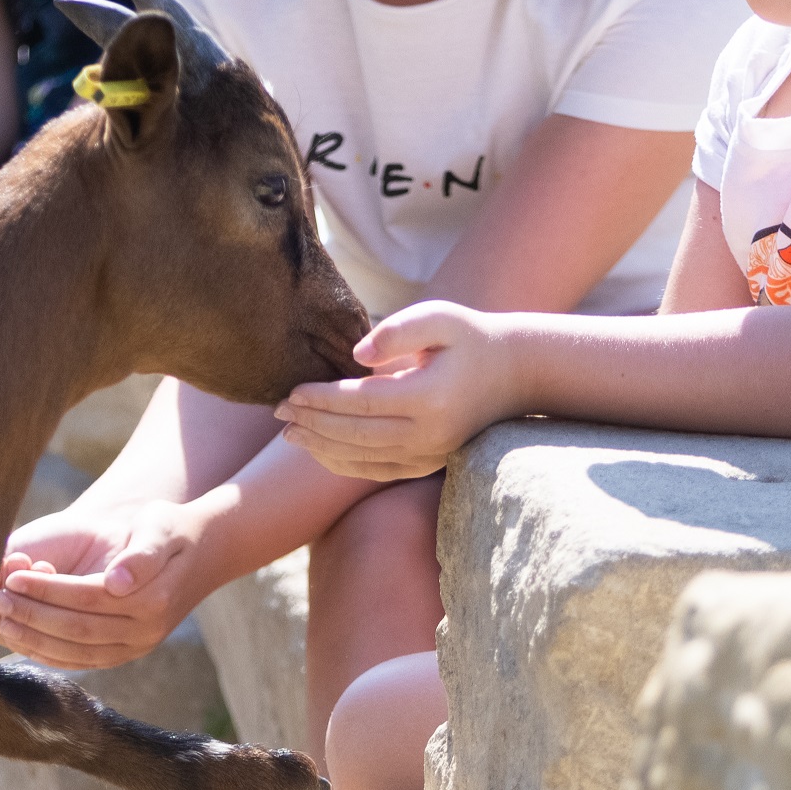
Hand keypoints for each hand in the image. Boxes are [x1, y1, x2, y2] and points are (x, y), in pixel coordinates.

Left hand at [0, 499, 212, 669]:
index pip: (86, 598)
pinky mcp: (129, 653)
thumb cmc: (172, 529)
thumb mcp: (161, 527)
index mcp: (152, 599)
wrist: (204, 552)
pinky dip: (52, 656)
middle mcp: (146, 631)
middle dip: (33, 615)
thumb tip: (116, 581)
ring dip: (36, 640)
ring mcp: (139, 647)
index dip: (46, 589)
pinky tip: (25, 641)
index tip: (11, 575)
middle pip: (78, 629)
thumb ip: (141, 553)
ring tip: (3, 620)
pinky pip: (85, 663)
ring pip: (78, 653)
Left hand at [272, 302, 520, 482]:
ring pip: (361, 458)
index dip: (321, 399)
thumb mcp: (439, 317)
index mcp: (429, 397)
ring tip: (288, 433)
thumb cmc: (469, 337)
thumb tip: (355, 355)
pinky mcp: (427, 464)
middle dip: (312, 424)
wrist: (513, 374)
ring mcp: (429, 454)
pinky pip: (376, 472)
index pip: (360, 403)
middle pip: (355, 435)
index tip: (291, 391)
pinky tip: (319, 450)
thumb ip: (396, 331)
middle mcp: (429, 434)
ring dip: (320, 447)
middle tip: (277, 412)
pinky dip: (342, 464)